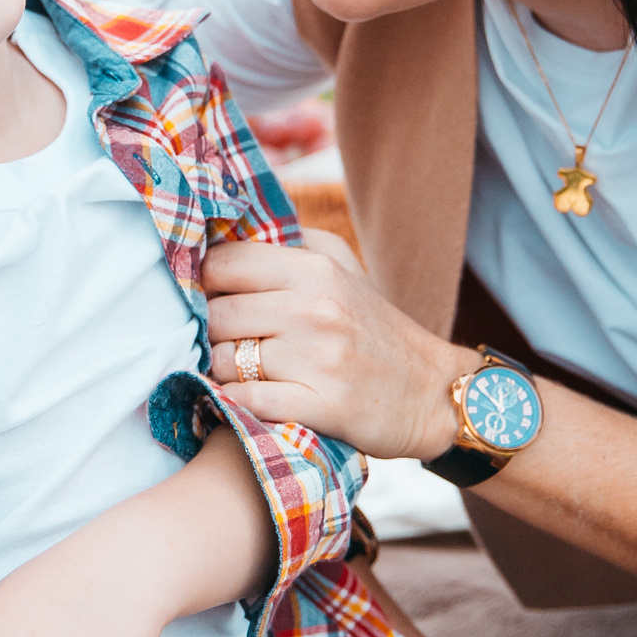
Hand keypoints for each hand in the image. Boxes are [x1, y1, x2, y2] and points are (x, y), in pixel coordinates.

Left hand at [203, 234, 469, 459]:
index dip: (206, 283)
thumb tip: (225, 230)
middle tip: (223, 342)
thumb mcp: (341, 268)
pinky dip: (235, 402)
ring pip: (225, 360)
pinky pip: (246, 401)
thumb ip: (288, 243)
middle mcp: (315, 309)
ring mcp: (319, 360)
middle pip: (216, 316)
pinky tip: (244, 398)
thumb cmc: (374, 328)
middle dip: (211, 332)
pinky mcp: (322, 406)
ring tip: (239, 371)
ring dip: (222, 370)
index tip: (212, 298)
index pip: (223, 263)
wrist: (431, 392)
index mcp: (315, 269)